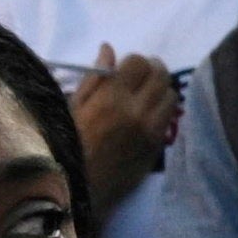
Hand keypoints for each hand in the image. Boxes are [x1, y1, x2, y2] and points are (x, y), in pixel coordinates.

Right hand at [69, 53, 179, 202]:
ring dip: (161, 89)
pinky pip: (169, 118)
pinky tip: (149, 113)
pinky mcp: (157, 147)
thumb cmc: (65, 144)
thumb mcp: (71, 107)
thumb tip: (108, 49)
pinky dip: (163, 110)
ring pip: (171, 96)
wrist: (76, 188)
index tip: (126, 67)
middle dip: (153, 69)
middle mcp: (137, 111)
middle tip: (143, 73)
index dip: (133, 61)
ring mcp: (150, 130)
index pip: (139, 63)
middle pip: (161, 76)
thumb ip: (94, 78)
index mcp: (111, 98)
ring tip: (147, 93)